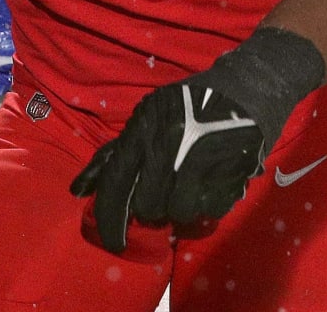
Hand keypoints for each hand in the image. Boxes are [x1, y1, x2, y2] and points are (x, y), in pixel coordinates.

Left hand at [70, 27, 324, 252]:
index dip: (110, 215)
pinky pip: (210, 209)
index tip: (112, 241)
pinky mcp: (233, 169)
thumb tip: (80, 189)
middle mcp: (169, 141)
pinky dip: (207, 207)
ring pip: (178, 211)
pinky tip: (209, 187)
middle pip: (147, 203)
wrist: (247, 86)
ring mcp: (202, 156)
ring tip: (186, 191)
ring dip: (179, 210)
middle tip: (160, 201)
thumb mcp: (148, 116)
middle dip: (151, 211)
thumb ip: (116, 153)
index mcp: (144, 125)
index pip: (117, 179)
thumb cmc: (189, 102)